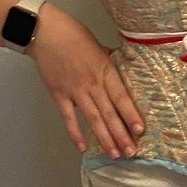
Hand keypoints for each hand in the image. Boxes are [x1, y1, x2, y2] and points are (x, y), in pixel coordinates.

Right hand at [30, 4, 143, 158]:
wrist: (45, 32)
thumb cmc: (74, 35)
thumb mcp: (100, 46)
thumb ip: (111, 64)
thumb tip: (123, 73)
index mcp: (105, 70)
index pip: (122, 97)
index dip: (131, 115)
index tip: (140, 130)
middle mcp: (92, 84)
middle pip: (110, 113)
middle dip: (121, 135)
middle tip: (131, 152)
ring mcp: (75, 91)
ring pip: (93, 118)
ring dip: (104, 138)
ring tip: (114, 154)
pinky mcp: (59, 95)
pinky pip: (68, 117)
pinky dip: (74, 133)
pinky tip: (82, 147)